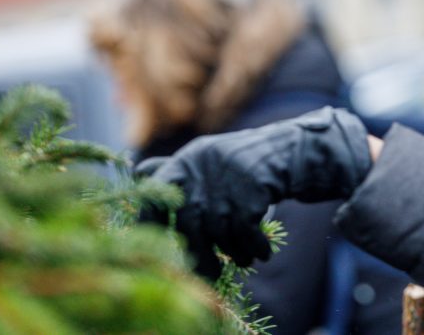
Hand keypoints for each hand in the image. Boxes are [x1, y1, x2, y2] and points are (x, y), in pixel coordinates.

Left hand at [134, 106, 371, 277]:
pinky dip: (255, 247)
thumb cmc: (239, 161)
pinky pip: (246, 232)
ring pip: (220, 233)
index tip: (158, 250)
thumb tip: (138, 172)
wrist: (285, 150)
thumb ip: (173, 168)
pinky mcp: (251, 189)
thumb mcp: (204, 157)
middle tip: (210, 274)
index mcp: (184, 162)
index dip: (148, 225)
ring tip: (245, 260)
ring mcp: (226, 180)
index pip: (152, 196)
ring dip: (235, 253)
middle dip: (200, 256)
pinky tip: (262, 253)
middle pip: (189, 226)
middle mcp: (200, 170)